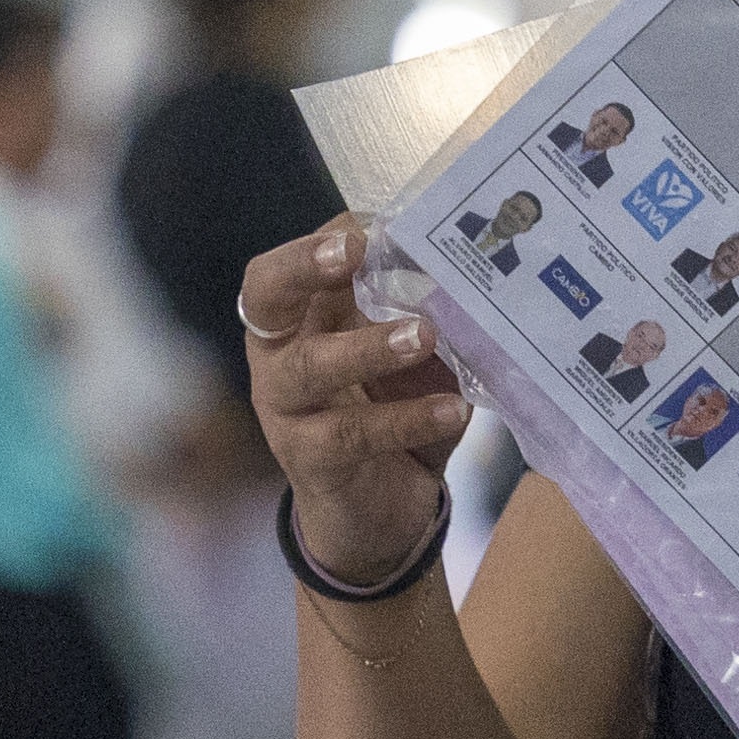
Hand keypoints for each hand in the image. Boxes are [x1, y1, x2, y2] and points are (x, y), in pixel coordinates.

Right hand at [238, 221, 464, 590]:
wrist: (383, 514)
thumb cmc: (393, 412)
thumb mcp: (411, 358)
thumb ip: (423, 315)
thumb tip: (474, 273)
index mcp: (299, 318)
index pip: (293, 261)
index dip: (324, 239)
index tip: (376, 224)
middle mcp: (278, 355)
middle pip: (265, 296)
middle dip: (304, 266)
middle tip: (355, 250)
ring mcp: (285, 409)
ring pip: (308, 367)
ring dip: (367, 347)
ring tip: (425, 335)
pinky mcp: (309, 460)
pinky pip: (350, 434)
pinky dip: (405, 418)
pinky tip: (451, 409)